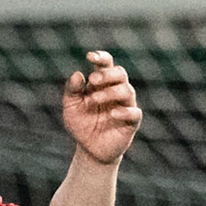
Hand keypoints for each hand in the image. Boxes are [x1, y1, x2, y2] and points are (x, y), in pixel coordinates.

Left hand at [62, 50, 141, 164]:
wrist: (89, 149)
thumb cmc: (81, 124)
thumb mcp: (71, 107)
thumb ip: (72, 91)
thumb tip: (77, 74)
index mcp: (102, 84)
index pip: (106, 65)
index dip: (101, 58)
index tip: (90, 57)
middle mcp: (116, 91)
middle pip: (120, 73)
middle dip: (107, 74)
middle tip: (93, 81)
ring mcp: (125, 106)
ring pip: (127, 90)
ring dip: (110, 92)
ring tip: (93, 100)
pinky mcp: (131, 122)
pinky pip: (134, 113)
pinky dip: (124, 111)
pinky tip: (111, 114)